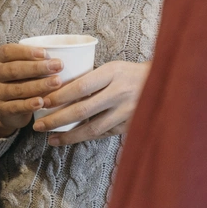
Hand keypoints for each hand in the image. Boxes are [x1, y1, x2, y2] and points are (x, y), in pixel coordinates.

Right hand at [0, 43, 65, 137]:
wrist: (8, 108)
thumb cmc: (22, 80)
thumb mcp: (24, 67)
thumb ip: (36, 60)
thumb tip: (64, 54)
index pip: (8, 52)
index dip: (26, 52)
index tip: (46, 53)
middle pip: (14, 69)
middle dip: (37, 68)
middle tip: (58, 66)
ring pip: (17, 88)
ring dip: (38, 85)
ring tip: (56, 82)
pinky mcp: (2, 109)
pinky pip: (16, 106)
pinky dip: (29, 104)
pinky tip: (42, 102)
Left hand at [32, 60, 150, 145]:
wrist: (167, 85)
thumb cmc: (132, 73)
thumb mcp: (113, 68)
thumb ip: (92, 79)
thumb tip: (59, 89)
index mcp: (113, 73)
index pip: (80, 86)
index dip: (59, 96)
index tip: (43, 102)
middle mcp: (119, 93)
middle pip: (82, 110)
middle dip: (57, 119)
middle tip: (39, 126)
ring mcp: (127, 112)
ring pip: (92, 129)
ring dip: (69, 136)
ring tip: (51, 139)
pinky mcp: (131, 127)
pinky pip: (103, 134)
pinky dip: (86, 137)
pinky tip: (72, 139)